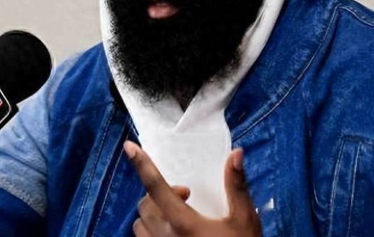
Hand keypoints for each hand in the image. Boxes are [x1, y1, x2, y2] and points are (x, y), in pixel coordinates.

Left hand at [124, 141, 261, 236]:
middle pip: (145, 206)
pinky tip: (173, 235)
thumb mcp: (244, 220)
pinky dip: (150, 234)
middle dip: (157, 195)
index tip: (129, 146)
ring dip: (152, 216)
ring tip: (176, 217)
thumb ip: (236, 186)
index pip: (156, 187)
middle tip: (185, 196)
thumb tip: (235, 153)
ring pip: (140, 227)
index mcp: (184, 224)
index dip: (142, 164)